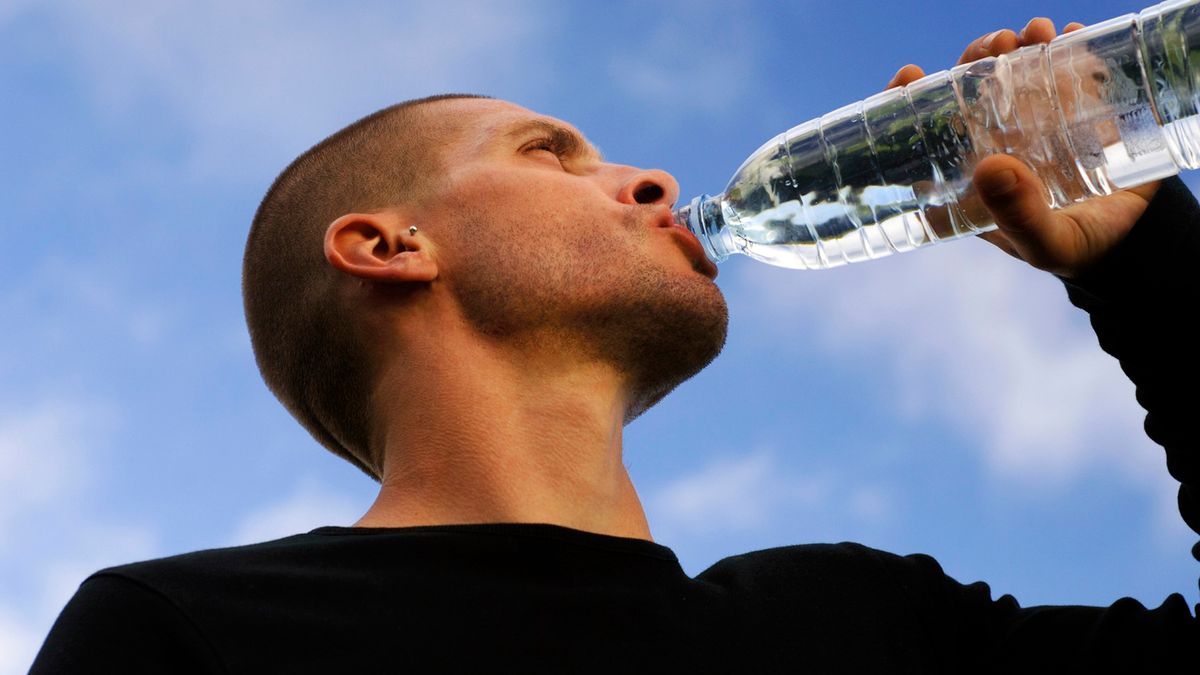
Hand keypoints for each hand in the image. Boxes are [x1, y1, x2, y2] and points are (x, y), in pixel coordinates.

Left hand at [886, 18, 1160, 278]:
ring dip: (1018, 46)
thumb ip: (1020, 218)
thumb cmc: (1075, 249)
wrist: (1132, 239)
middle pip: (968, 92)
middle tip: (997, 44)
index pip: (923, 136)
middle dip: (975, 59)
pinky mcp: (1071, 108)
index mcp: (966, 179)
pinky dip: (1065, 47)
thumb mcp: (1047, 243)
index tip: (910, 75)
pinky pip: (1062, 69)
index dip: (907, 103)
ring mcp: (1030, 123)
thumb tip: (990, 168)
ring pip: (1011, 73)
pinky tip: (1070, 36)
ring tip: (1035, 35)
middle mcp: (991, 145)